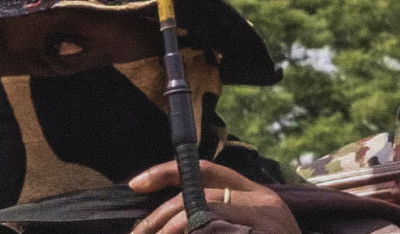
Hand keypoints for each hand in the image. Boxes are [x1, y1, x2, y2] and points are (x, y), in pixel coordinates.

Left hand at [128, 160, 298, 233]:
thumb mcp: (255, 227)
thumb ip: (223, 214)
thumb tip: (174, 217)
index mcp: (259, 196)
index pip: (207, 171)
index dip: (168, 171)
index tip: (135, 183)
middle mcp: (263, 206)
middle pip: (196, 199)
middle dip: (159, 218)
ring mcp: (263, 227)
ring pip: (199, 220)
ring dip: (169, 231)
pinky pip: (212, 232)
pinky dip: (190, 233)